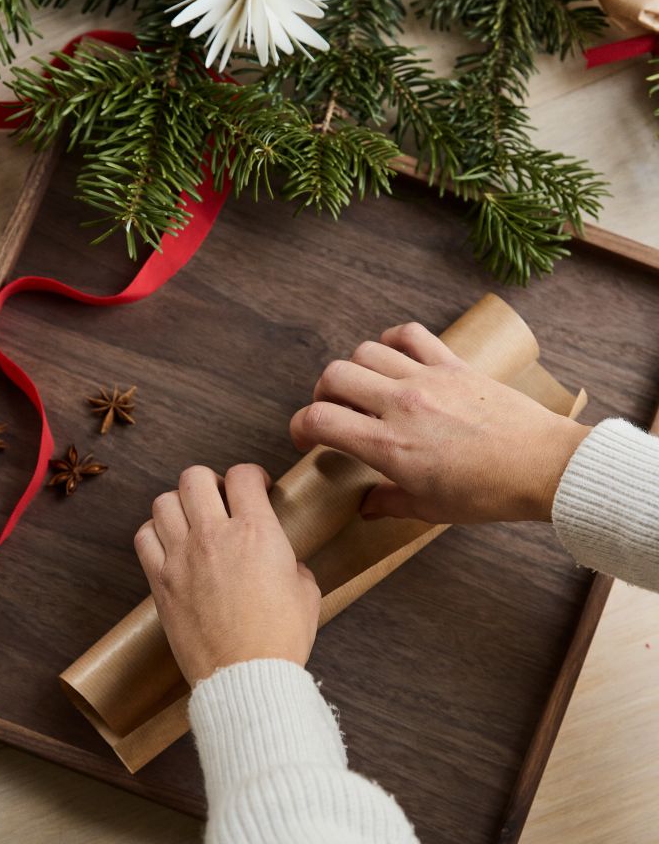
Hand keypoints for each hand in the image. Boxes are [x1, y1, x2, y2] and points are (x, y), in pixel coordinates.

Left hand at [134, 464, 320, 686]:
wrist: (247, 678)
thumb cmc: (280, 638)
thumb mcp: (306, 591)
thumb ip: (291, 563)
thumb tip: (284, 562)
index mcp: (257, 532)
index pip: (243, 475)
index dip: (252, 476)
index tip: (257, 489)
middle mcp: (215, 536)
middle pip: (195, 477)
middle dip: (210, 481)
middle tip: (221, 499)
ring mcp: (182, 557)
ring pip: (164, 501)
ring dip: (180, 504)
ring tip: (192, 519)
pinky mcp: (162, 583)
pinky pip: (144, 537)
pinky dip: (154, 532)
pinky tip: (170, 543)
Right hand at [290, 322, 589, 523]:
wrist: (543, 467)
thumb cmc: (488, 493)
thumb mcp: (430, 509)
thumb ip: (389, 503)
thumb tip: (365, 506)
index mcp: (390, 446)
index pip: (320, 419)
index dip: (300, 427)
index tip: (306, 438)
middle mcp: (401, 405)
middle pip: (333, 375)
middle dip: (322, 394)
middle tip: (333, 412)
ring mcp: (427, 378)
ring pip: (365, 351)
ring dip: (354, 369)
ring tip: (365, 389)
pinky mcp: (452, 364)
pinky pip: (409, 334)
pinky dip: (392, 340)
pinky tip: (393, 358)